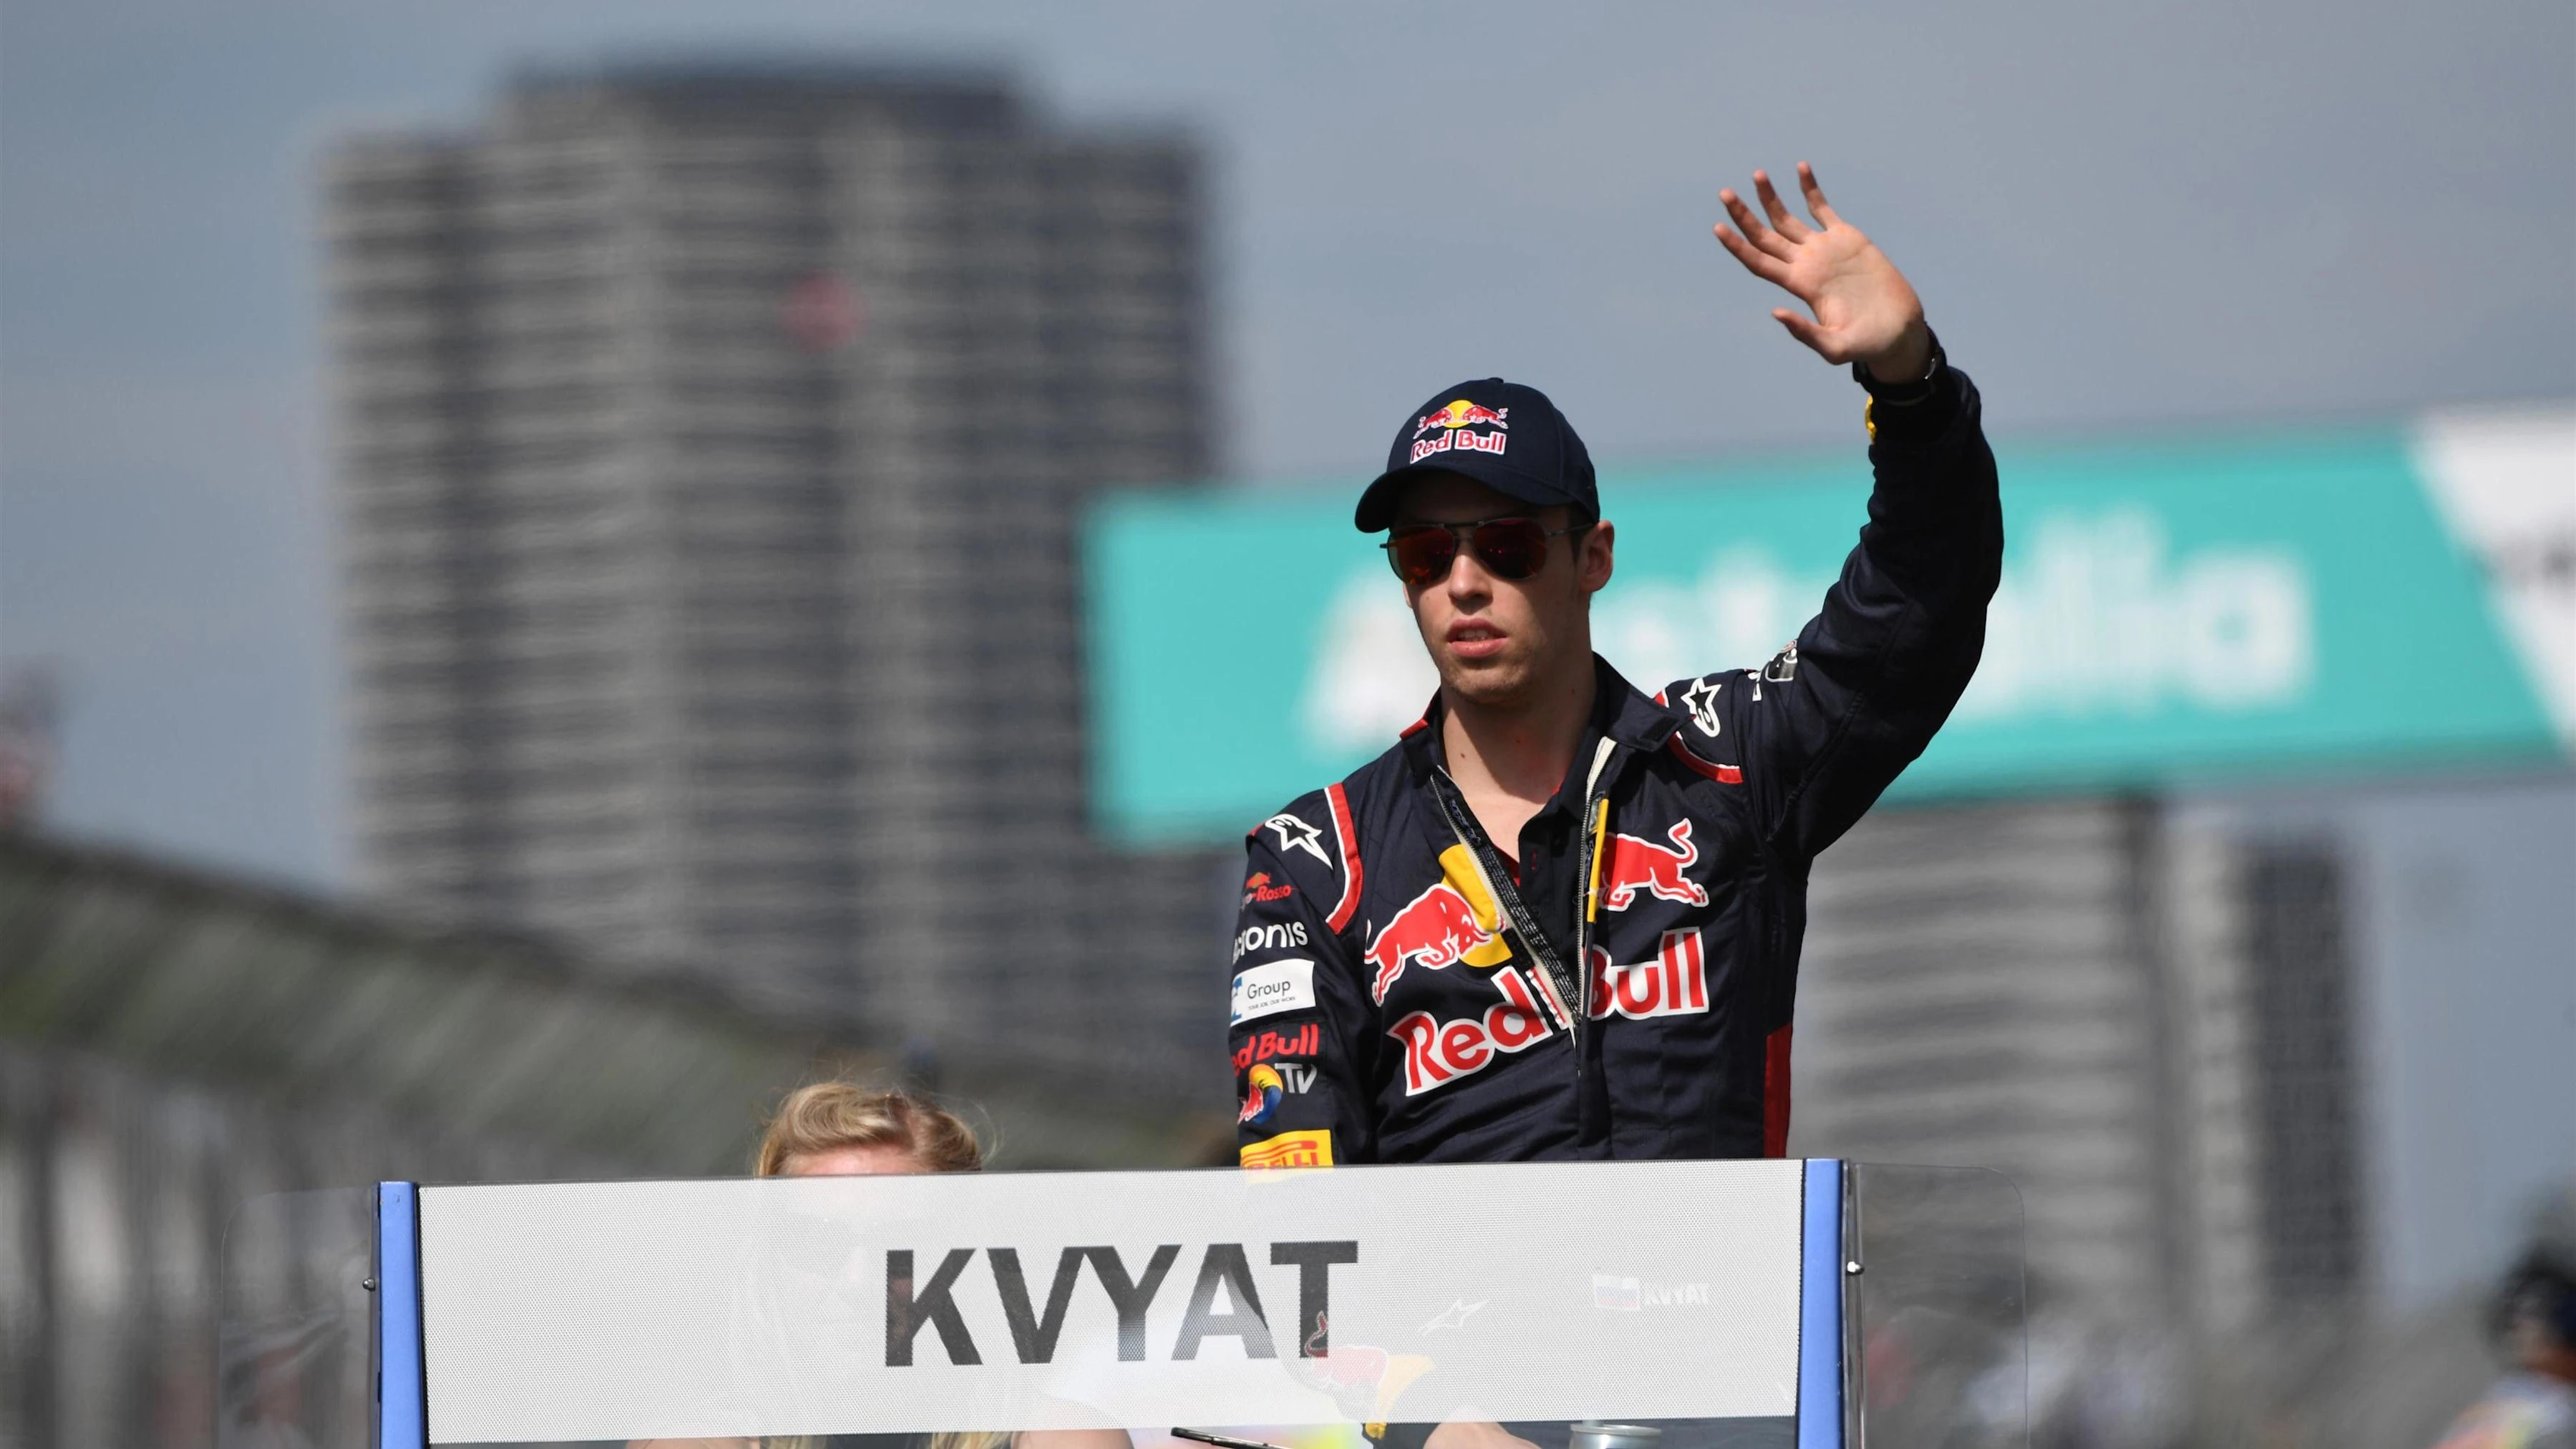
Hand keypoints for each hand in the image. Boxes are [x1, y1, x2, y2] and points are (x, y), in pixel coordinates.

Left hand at [1713, 163, 1930, 382]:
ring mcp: (1824, 248)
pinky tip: (1801, 167)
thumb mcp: (1835, 347)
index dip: (1738, 246)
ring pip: (1788, 218)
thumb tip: (1775, 313)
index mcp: (1799, 286)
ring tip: (1757, 174)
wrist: (1897, 328)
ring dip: (1770, 197)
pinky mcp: (1846, 237)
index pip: (1759, 262)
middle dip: (1744, 215)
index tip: (1718, 227)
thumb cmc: (1867, 343)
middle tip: (1724, 193)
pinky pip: (1822, 208)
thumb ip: (1805, 333)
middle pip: (1765, 236)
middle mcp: (1805, 264)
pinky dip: (1810, 188)